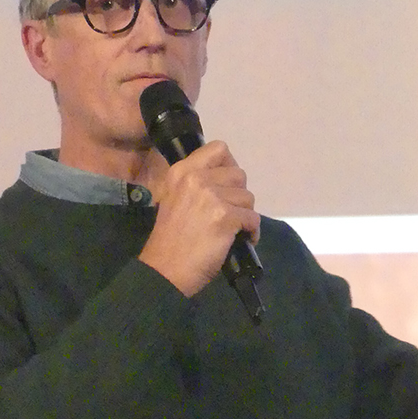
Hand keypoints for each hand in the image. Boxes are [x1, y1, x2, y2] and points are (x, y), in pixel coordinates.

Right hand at [139, 141, 260, 297]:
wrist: (165, 269)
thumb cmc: (169, 240)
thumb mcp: (173, 199)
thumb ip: (194, 184)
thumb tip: (224, 182)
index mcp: (181, 171)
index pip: (219, 149)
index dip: (229, 166)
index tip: (227, 185)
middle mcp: (196, 178)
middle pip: (238, 174)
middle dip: (239, 195)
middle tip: (231, 211)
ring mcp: (211, 197)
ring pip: (248, 197)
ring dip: (245, 214)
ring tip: (235, 229)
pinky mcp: (225, 217)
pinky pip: (252, 218)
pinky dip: (252, 231)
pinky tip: (243, 239)